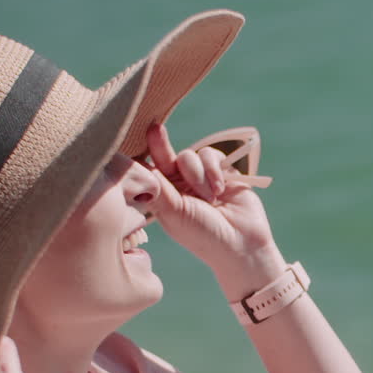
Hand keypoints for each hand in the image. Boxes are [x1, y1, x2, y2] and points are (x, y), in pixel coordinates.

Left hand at [143, 124, 284, 286]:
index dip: (141, 155)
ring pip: (189, 156)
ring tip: (210, 198)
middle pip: (166, 155)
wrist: (241, 243)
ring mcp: (201, 177)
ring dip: (198, 174)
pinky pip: (210, 155)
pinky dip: (214, 170)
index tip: (132, 140)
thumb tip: (139, 166)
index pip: (149, 170)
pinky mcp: (222, 171)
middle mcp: (180, 185)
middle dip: (160, 144)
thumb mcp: (174, 214)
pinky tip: (220, 189)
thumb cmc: (203, 235)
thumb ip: (158, 189)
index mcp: (164, 197)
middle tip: (154, 129)